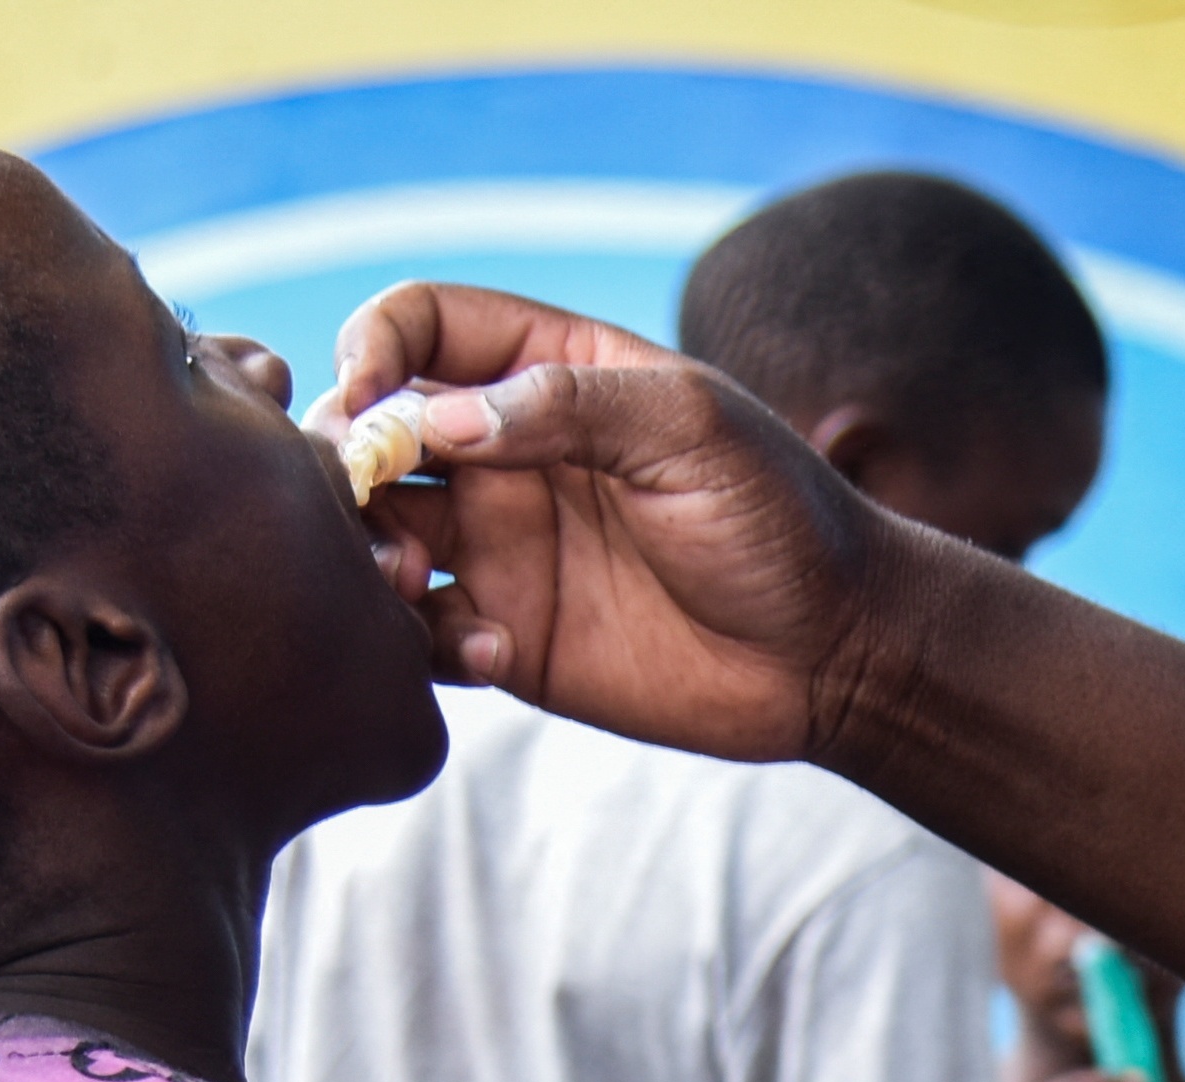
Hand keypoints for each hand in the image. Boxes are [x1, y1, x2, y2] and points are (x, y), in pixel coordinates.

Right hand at [325, 285, 897, 758]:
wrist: (837, 650)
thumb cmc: (781, 518)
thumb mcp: (690, 428)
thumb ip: (568, 405)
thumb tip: (440, 417)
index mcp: (548, 369)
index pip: (418, 326)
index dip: (372, 346)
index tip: (366, 392)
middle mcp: (508, 453)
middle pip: (373, 431)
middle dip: (346, 459)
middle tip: (365, 504)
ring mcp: (504, 546)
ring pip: (379, 534)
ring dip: (366, 552)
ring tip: (405, 578)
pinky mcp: (511, 637)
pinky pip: (424, 633)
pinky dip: (423, 641)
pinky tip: (491, 652)